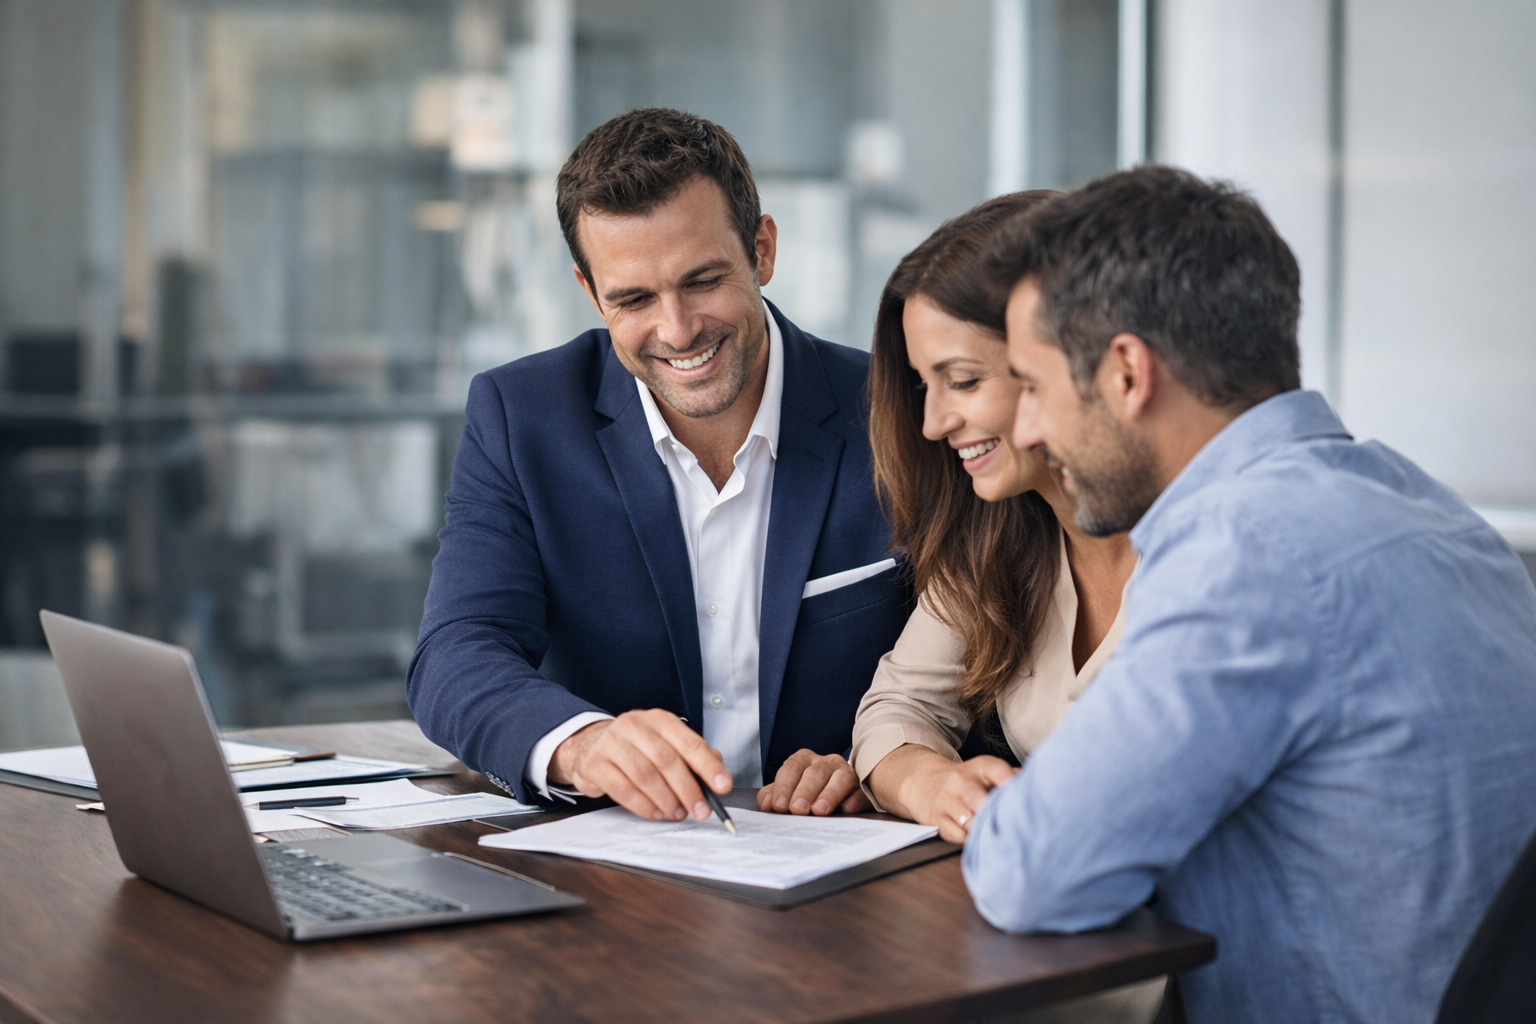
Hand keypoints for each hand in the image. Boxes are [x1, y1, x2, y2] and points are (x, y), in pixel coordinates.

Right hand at [548, 709, 731, 822]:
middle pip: (667, 760)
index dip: (708, 766)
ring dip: (666, 800)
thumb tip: (716, 776)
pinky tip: (655, 813)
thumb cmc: (635, 747)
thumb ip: (691, 756)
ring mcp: (611, 743)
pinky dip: (643, 806)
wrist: (588, 744)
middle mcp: (634, 726)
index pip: (689, 742)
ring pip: (645, 776)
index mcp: (659, 720)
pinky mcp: (595, 763)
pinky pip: (623, 789)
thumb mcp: (664, 743)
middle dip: (688, 790)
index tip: (723, 786)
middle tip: (700, 810)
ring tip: (677, 813)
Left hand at [756, 749, 869, 815]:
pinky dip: (855, 799)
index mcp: (803, 761)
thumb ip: (773, 795)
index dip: (784, 787)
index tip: (779, 806)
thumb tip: (768, 804)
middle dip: (805, 791)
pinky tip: (848, 808)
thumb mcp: (787, 792)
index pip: (791, 768)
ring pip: (840, 778)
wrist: (839, 796)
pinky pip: (861, 791)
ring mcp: (846, 773)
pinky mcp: (863, 789)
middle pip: (815, 773)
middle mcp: (825, 763)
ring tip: (820, 810)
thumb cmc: (807, 794)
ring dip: (829, 794)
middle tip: (797, 810)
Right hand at [898, 754, 1017, 842]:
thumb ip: (1009, 778)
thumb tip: (1035, 790)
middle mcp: (960, 781)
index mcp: (979, 767)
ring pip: (968, 821)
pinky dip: (969, 841)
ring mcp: (946, 800)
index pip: (997, 770)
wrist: (922, 781)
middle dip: (994, 815)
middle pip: (980, 800)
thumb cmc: (964, 781)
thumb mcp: (985, 771)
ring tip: (994, 836)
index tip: (1021, 798)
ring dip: (982, 831)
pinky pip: (956, 835)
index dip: (1011, 783)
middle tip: (1010, 827)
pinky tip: (977, 840)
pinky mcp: (935, 819)